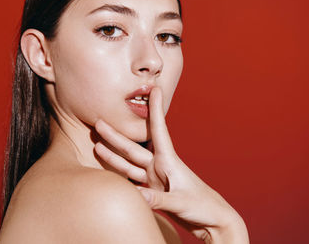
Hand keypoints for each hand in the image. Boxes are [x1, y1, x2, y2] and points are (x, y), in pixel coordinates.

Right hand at [94, 87, 248, 242]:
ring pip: (129, 163)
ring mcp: (154, 178)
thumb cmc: (202, 207)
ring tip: (96, 145)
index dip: (155, 109)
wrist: (211, 220)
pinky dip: (119, 175)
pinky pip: (131, 180)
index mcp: (168, 161)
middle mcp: (159, 166)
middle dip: (116, 135)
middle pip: (133, 148)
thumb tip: (136, 195)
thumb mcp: (180, 202)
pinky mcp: (152, 190)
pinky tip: (107, 171)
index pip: (159, 129)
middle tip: (99, 122)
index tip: (154, 88)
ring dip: (113, 154)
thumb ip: (158, 199)